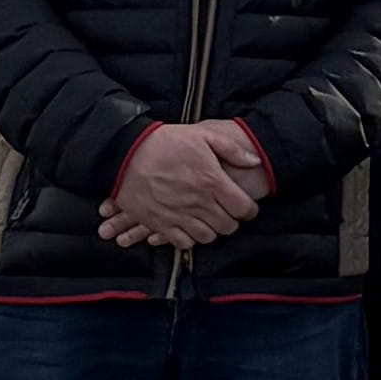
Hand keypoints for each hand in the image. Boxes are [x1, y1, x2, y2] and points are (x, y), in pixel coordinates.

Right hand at [104, 119, 264, 249]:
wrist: (126, 153)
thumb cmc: (165, 142)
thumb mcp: (203, 136)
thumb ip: (232, 149)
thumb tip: (254, 161)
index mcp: (212, 181)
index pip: (243, 208)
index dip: (249, 210)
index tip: (247, 208)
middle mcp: (198, 203)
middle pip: (227, 226)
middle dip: (232, 221)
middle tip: (227, 213)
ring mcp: (178, 216)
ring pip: (207, 237)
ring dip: (212, 230)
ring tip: (209, 220)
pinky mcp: (159, 223)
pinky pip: (182, 243)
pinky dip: (189, 239)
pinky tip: (189, 227)